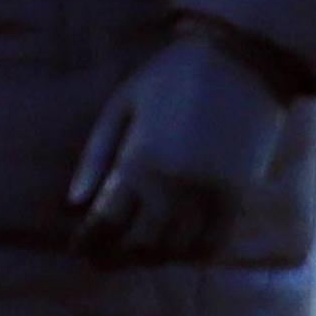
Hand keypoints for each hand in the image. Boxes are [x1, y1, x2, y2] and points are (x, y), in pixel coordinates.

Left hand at [68, 24, 291, 265]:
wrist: (241, 58)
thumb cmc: (174, 75)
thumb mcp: (123, 104)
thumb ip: (96, 155)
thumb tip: (73, 203)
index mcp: (138, 163)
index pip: (105, 224)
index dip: (89, 243)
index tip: (79, 247)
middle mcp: (173, 187)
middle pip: (140, 245)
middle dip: (117, 257)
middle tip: (104, 257)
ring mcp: (208, 194)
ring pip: (176, 249)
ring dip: (154, 257)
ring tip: (139, 252)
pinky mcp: (238, 195)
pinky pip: (213, 242)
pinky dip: (193, 252)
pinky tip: (180, 246)